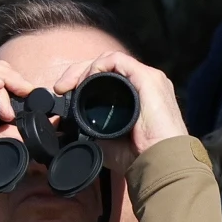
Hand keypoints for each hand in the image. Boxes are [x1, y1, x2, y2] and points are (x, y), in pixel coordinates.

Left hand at [53, 52, 187, 172]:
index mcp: (137, 96)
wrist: (160, 161)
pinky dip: (98, 65)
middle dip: (78, 72)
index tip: (63, 94)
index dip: (81, 80)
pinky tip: (87, 79)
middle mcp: (143, 84)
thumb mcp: (108, 142)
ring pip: (109, 60)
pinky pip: (118, 60)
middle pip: (105, 66)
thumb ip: (92, 132)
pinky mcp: (148, 78)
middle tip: (61, 87)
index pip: (106, 77)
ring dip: (85, 68)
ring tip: (70, 84)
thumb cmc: (139, 156)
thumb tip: (68, 130)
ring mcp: (147, 78)